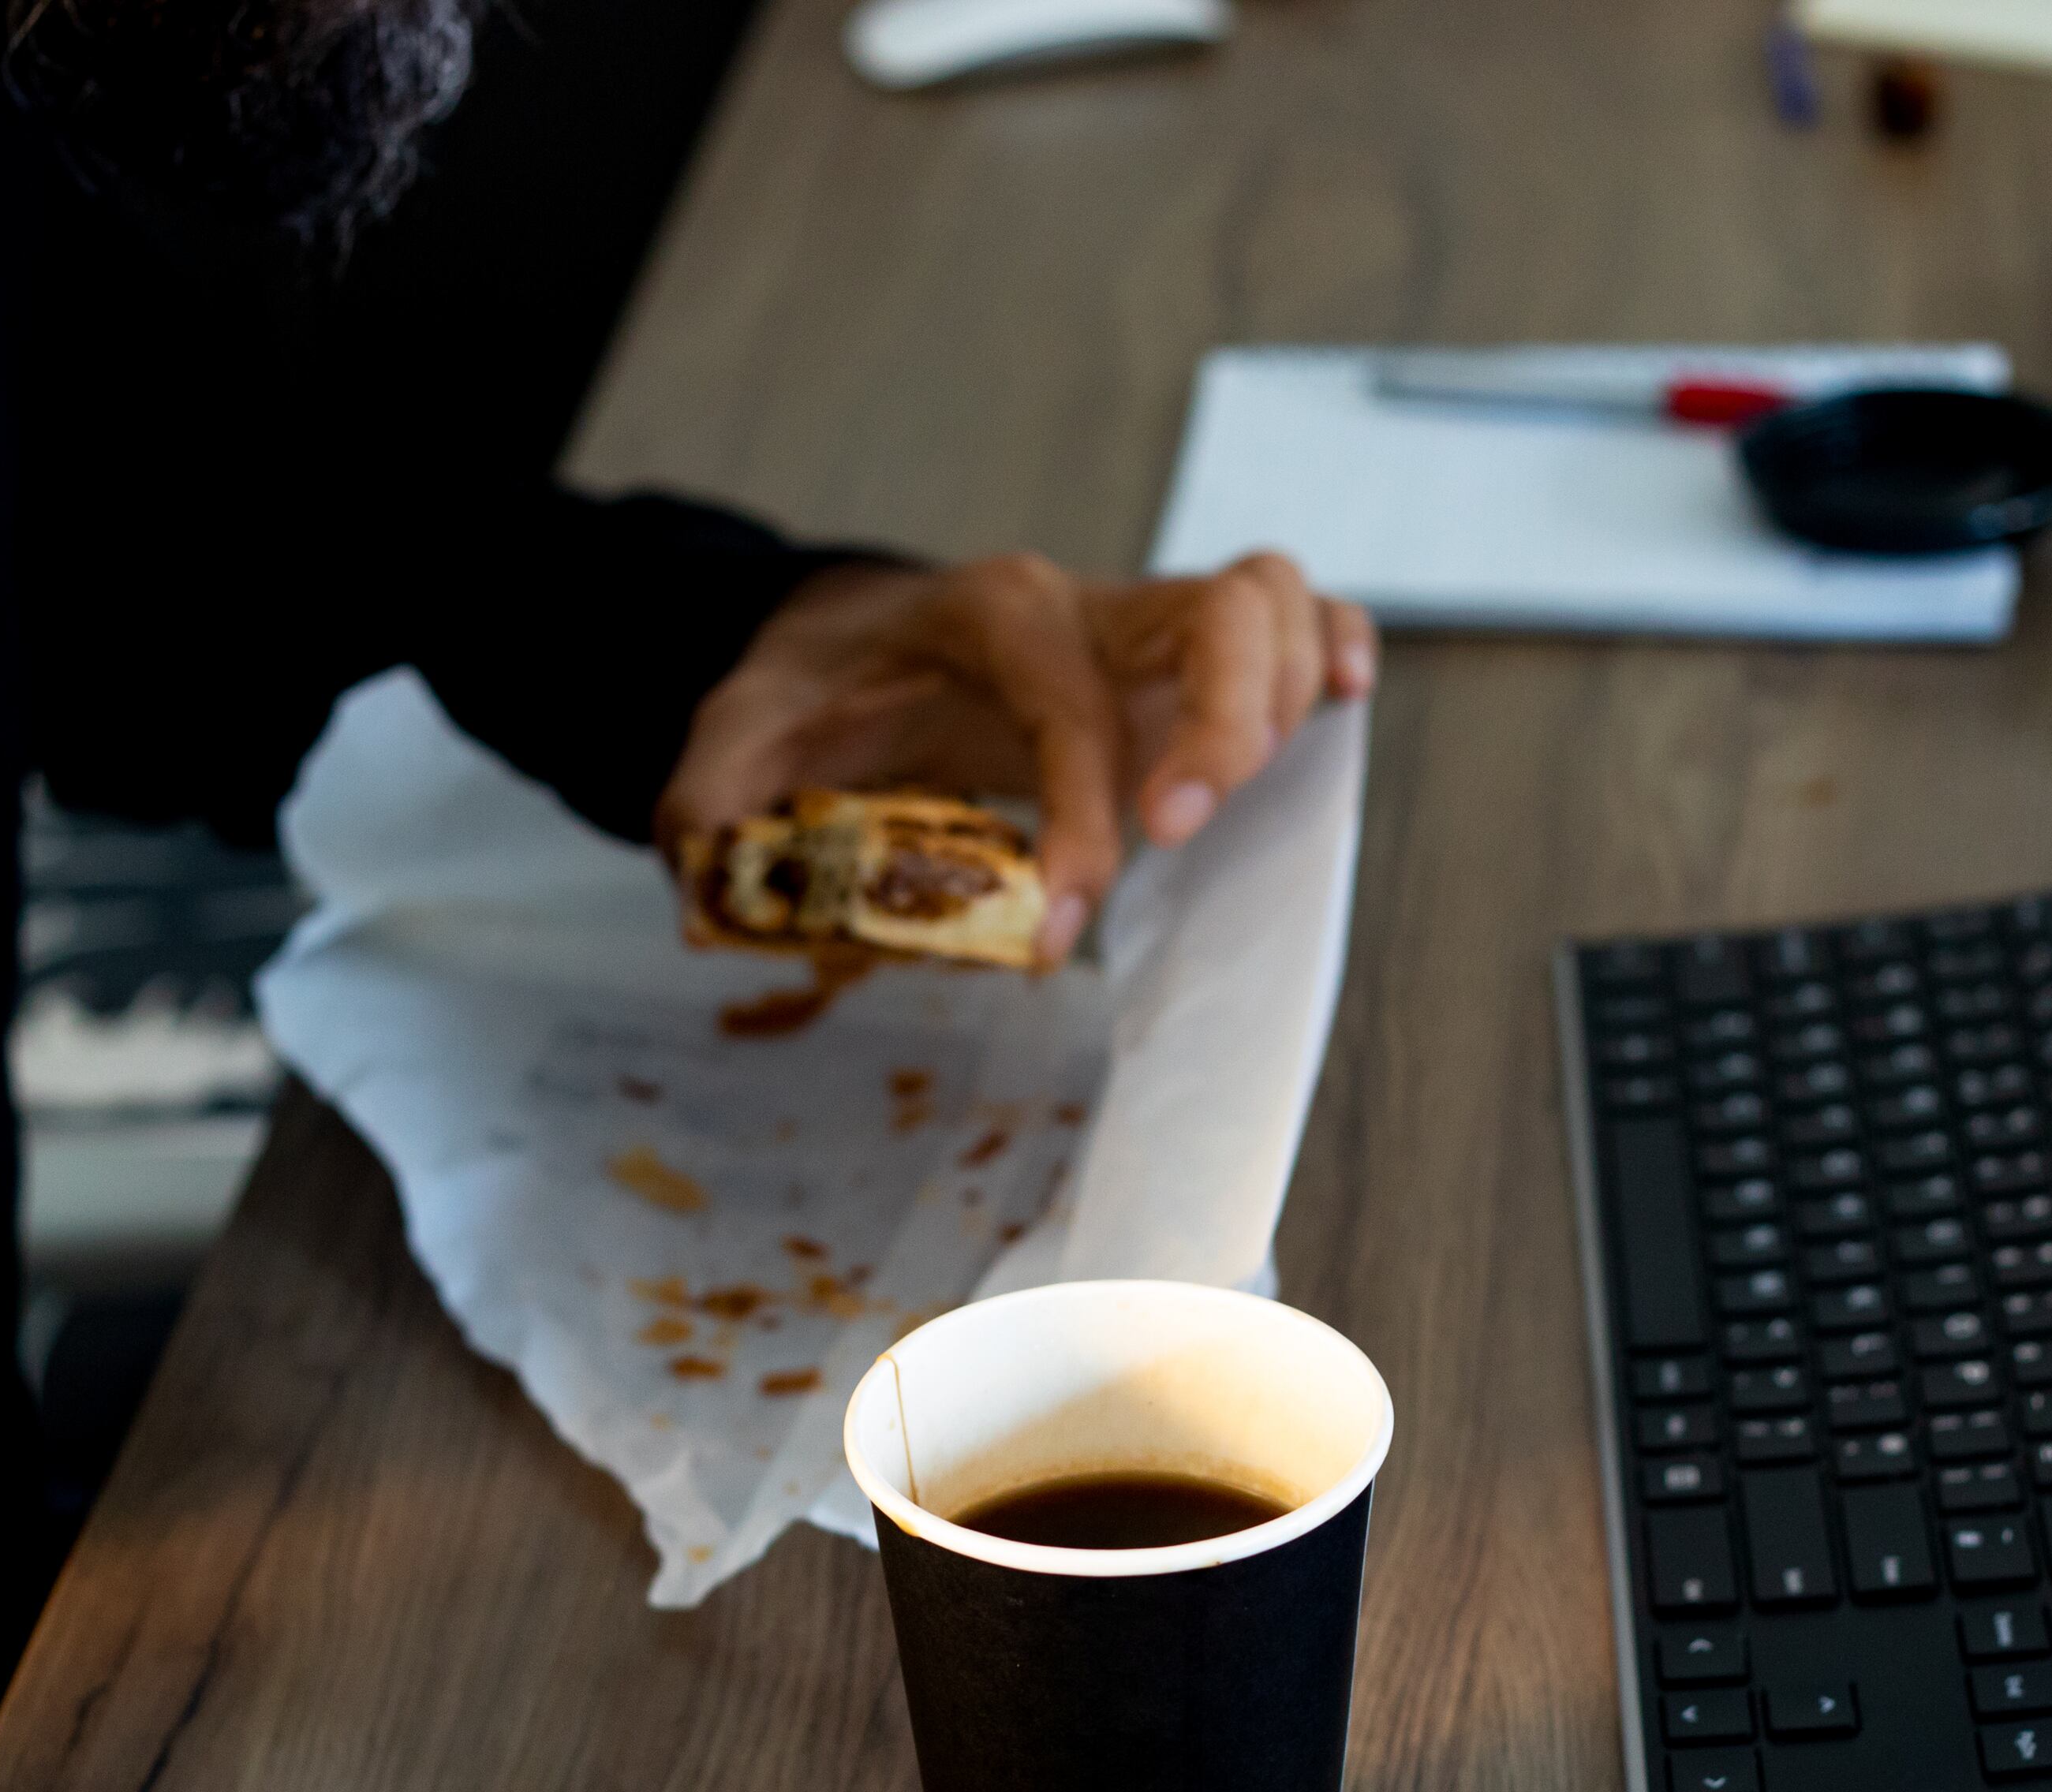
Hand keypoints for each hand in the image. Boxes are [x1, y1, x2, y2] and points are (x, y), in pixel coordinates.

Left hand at [657, 551, 1377, 964]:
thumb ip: (711, 798)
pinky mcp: (1178, 653)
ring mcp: (1141, 622)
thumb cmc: (814, 693)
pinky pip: (1291, 617)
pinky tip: (1342, 706)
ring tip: (1237, 795)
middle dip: (1221, 723)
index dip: (1078, 822)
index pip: (1066, 708)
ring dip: (1283, 698)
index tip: (1060, 930)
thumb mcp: (737, 736)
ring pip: (1268, 602)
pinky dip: (1333, 650)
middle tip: (1182, 829)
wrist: (847, 638)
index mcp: (989, 615)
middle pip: (1213, 611)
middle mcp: (1083, 603)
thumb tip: (709, 864)